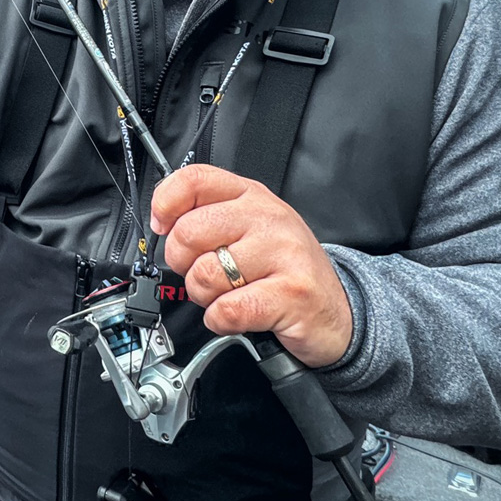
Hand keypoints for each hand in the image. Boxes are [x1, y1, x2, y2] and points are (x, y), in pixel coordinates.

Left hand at [149, 164, 352, 367]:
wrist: (338, 311)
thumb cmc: (285, 270)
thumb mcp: (250, 229)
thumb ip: (209, 216)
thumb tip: (163, 221)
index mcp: (251, 195)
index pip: (193, 180)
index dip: (165, 204)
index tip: (164, 227)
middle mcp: (268, 217)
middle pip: (188, 233)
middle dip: (184, 265)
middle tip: (205, 274)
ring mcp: (283, 253)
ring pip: (204, 275)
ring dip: (206, 296)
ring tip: (230, 294)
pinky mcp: (290, 294)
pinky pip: (227, 310)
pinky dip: (222, 321)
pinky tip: (240, 315)